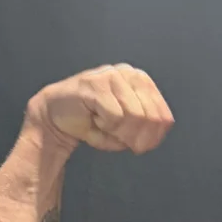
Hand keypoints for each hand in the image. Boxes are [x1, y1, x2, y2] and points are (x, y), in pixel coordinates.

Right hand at [24, 64, 174, 153]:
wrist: (58, 117)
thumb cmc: (94, 122)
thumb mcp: (127, 128)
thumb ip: (144, 130)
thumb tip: (154, 135)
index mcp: (141, 81)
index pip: (163, 114)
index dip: (154, 137)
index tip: (141, 147)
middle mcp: (129, 74)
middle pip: (150, 117)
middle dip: (138, 138)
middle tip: (125, 143)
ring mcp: (112, 76)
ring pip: (134, 116)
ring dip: (121, 132)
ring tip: (106, 127)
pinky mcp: (96, 84)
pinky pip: (115, 116)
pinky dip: (107, 127)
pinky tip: (96, 120)